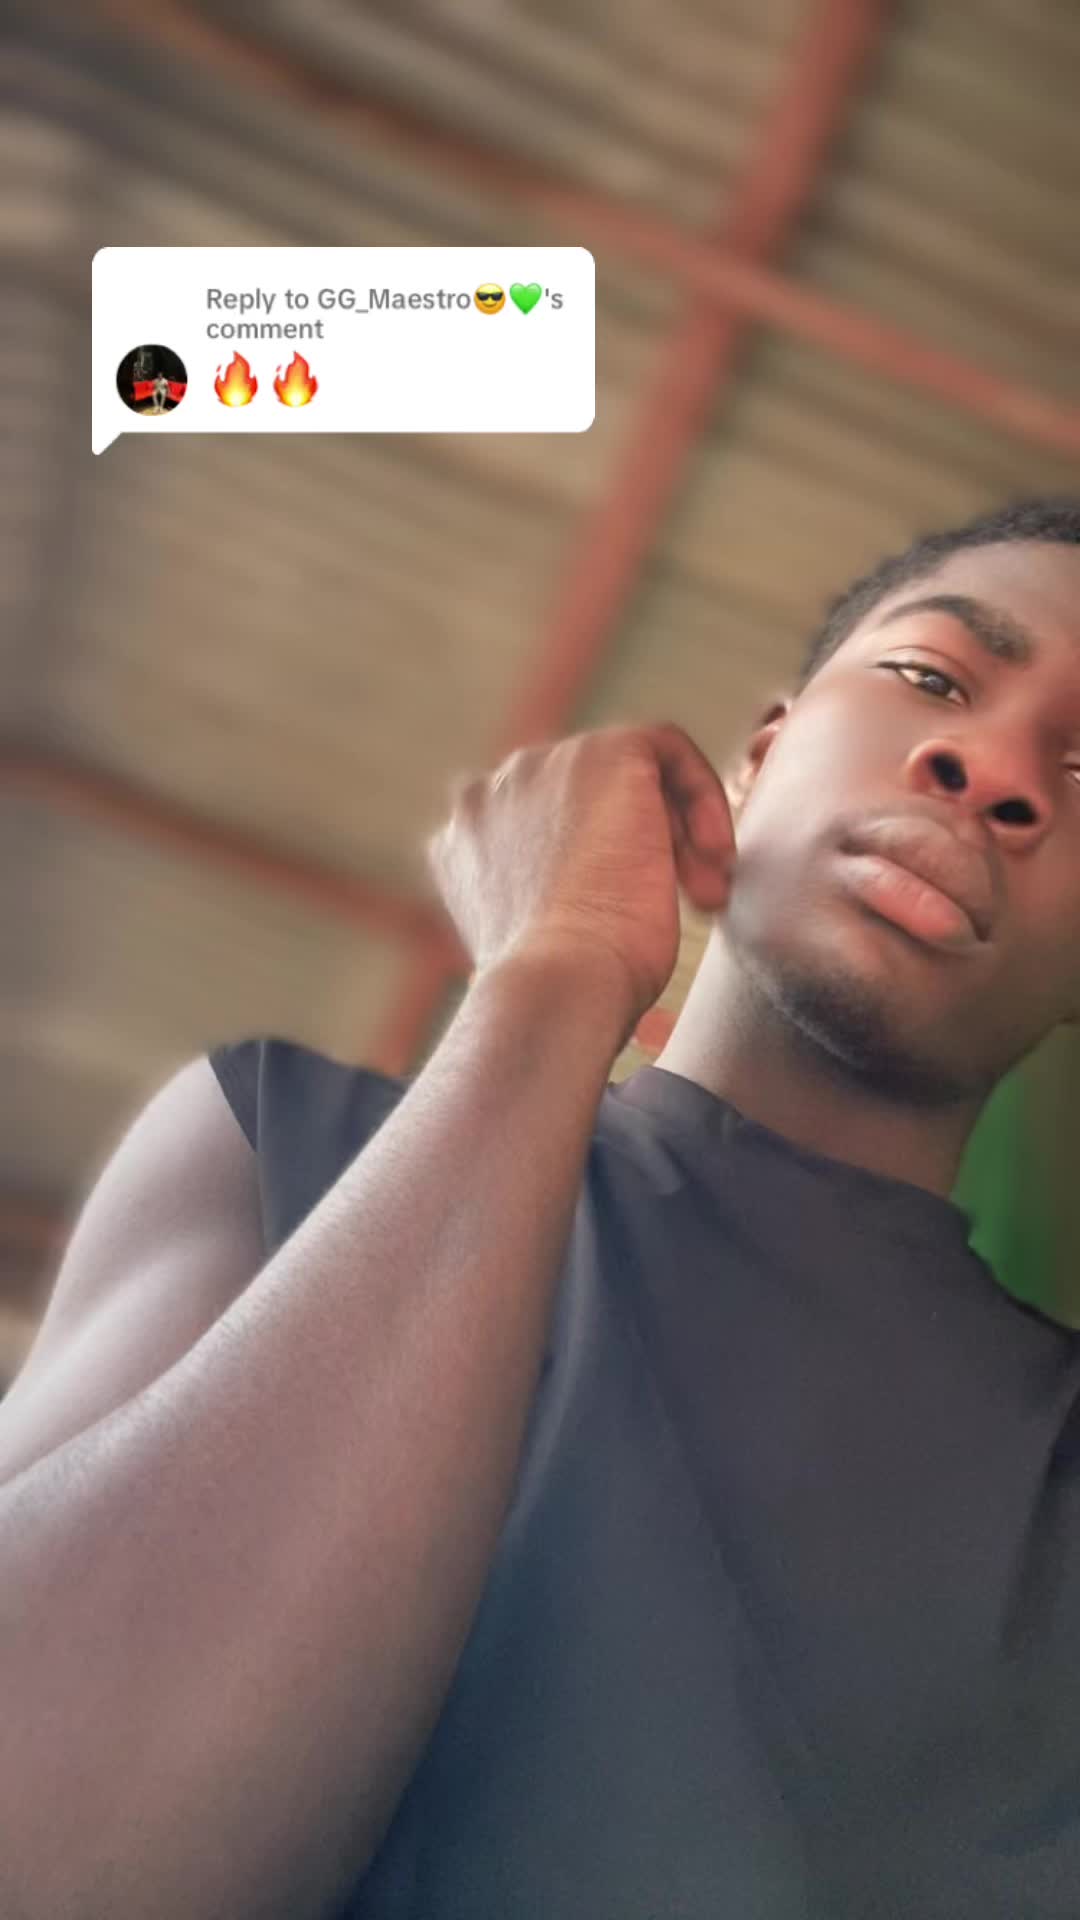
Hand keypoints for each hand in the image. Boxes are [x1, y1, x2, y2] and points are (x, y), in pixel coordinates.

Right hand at [424, 723, 735, 1036]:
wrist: (560, 984)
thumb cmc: (562, 992)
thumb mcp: (540, 942)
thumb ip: (547, 902)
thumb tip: (590, 899)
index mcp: (461, 844)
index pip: (537, 831)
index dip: (595, 866)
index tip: (630, 916)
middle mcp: (488, 796)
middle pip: (582, 800)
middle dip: (641, 846)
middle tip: (685, 903)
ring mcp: (540, 766)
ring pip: (627, 776)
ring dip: (675, 833)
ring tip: (701, 894)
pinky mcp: (603, 753)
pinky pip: (669, 751)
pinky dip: (704, 798)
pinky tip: (713, 858)